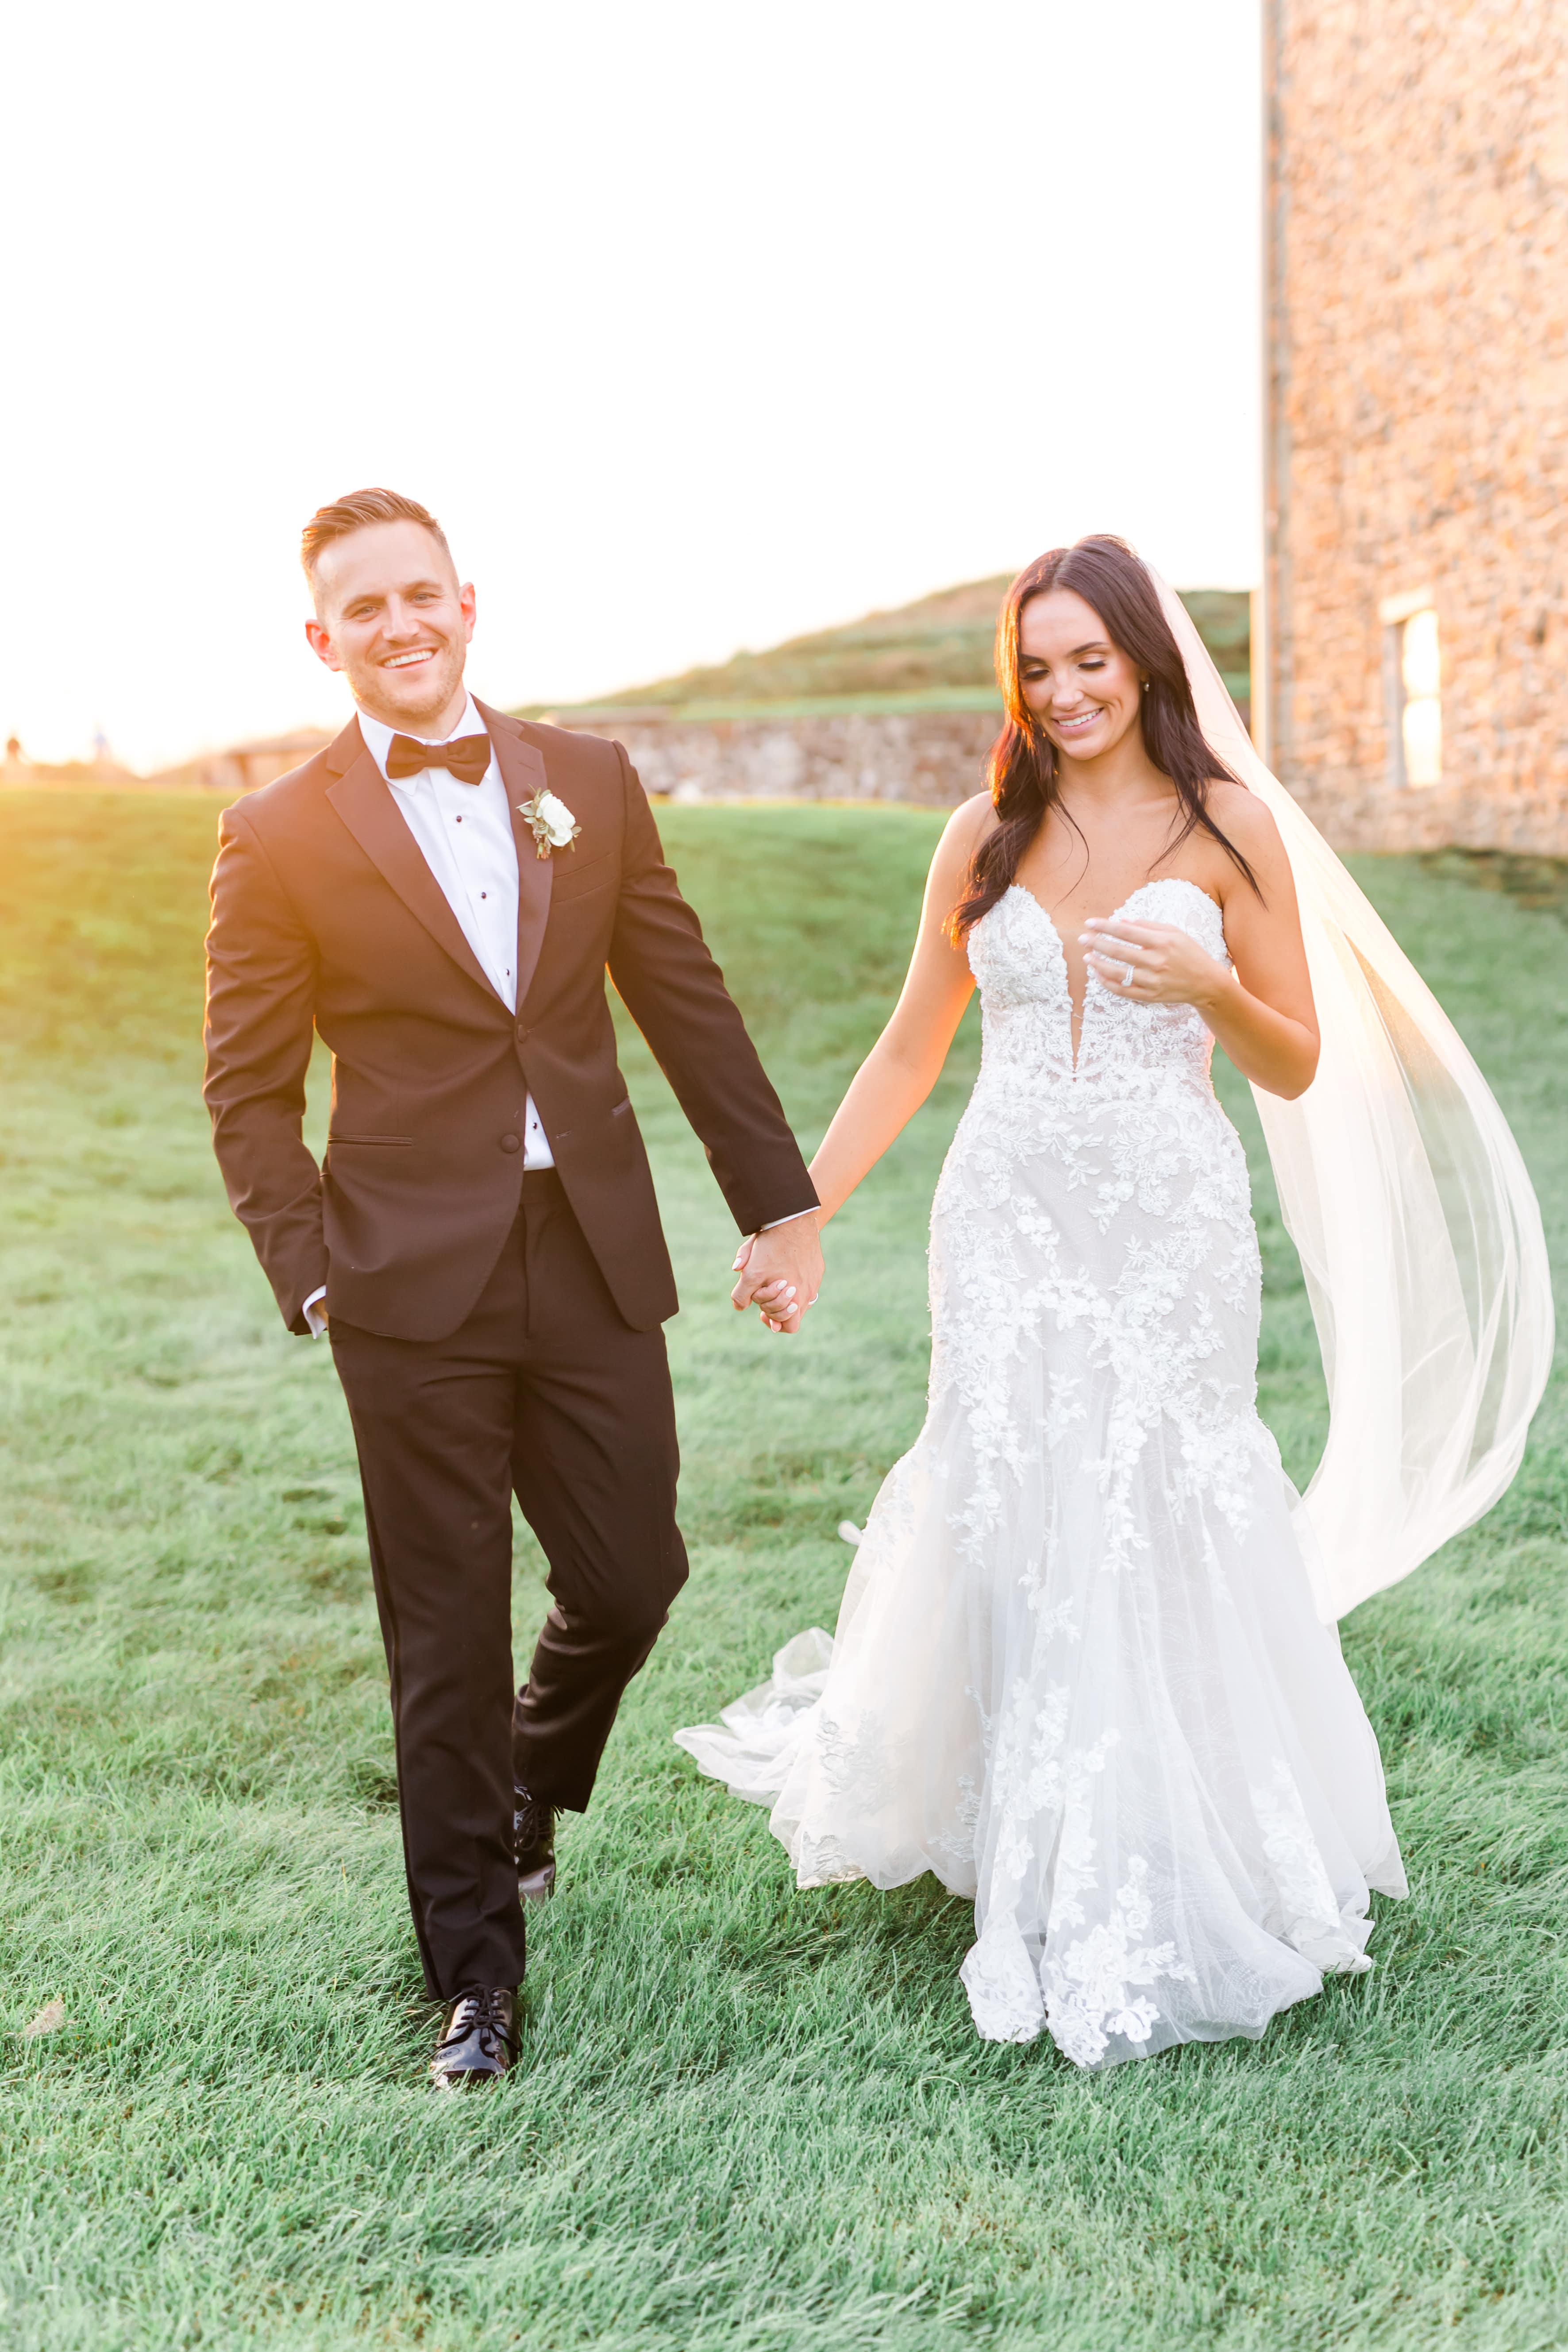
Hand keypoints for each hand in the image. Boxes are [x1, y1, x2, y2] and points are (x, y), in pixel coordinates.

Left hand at [730, 1214, 823, 1334]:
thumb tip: (740, 1307)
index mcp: (792, 1296)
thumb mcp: (750, 1270)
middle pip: (795, 1317)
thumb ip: (742, 1294)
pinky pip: (809, 1285)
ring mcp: (814, 1281)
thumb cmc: (770, 1244)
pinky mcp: (818, 1269)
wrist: (792, 1217)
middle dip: (778, 1310)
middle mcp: (807, 1291)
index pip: (786, 1327)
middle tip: (765, 1300)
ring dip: (787, 1299)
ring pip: (803, 1302)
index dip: (771, 1322)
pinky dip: (797, 1284)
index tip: (761, 1313)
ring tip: (774, 1286)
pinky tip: (785, 1271)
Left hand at [1080, 916, 1230, 1012]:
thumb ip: (1148, 925)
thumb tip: (1122, 920)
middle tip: (1082, 939)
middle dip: (1097, 944)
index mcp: (1162, 942)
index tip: (1090, 922)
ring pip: (1117, 973)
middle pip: (1118, 952)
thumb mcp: (1175, 932)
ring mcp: (1152, 981)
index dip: (1105, 927)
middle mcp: (1156, 962)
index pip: (1126, 932)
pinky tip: (1098, 975)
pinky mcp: (1150, 996)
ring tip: (1087, 957)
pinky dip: (1108, 983)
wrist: (1206, 983)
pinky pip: (1123, 991)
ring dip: (1098, 964)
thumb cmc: (1190, 953)